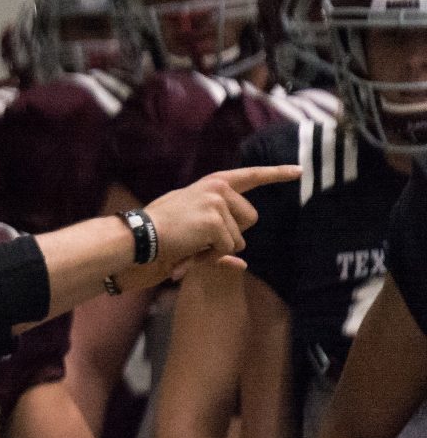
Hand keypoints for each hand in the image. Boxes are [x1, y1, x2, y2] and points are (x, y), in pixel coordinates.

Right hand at [139, 165, 299, 283]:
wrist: (138, 236)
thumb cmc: (159, 232)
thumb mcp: (192, 229)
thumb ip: (218, 239)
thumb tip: (242, 265)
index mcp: (212, 184)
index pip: (250, 176)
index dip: (276, 174)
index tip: (299, 171)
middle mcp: (218, 188)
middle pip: (251, 219)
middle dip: (231, 235)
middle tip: (199, 240)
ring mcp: (217, 203)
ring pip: (239, 238)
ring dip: (217, 249)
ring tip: (190, 245)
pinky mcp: (215, 221)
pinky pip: (226, 248)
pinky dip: (209, 256)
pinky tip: (189, 250)